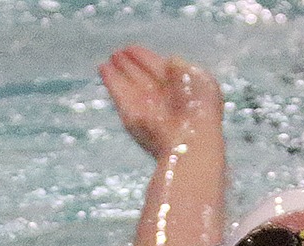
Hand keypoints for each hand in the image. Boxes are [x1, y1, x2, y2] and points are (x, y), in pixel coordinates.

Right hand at [98, 45, 222, 162]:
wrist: (188, 138)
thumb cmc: (199, 107)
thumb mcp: (200, 78)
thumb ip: (182, 68)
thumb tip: (169, 63)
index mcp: (183, 88)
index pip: (162, 69)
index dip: (147, 58)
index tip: (133, 48)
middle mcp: (164, 97)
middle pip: (144, 77)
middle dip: (132, 64)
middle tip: (118, 52)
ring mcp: (147, 106)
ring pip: (131, 84)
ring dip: (120, 70)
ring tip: (110, 58)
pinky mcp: (131, 115)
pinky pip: (120, 93)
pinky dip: (111, 80)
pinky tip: (103, 68)